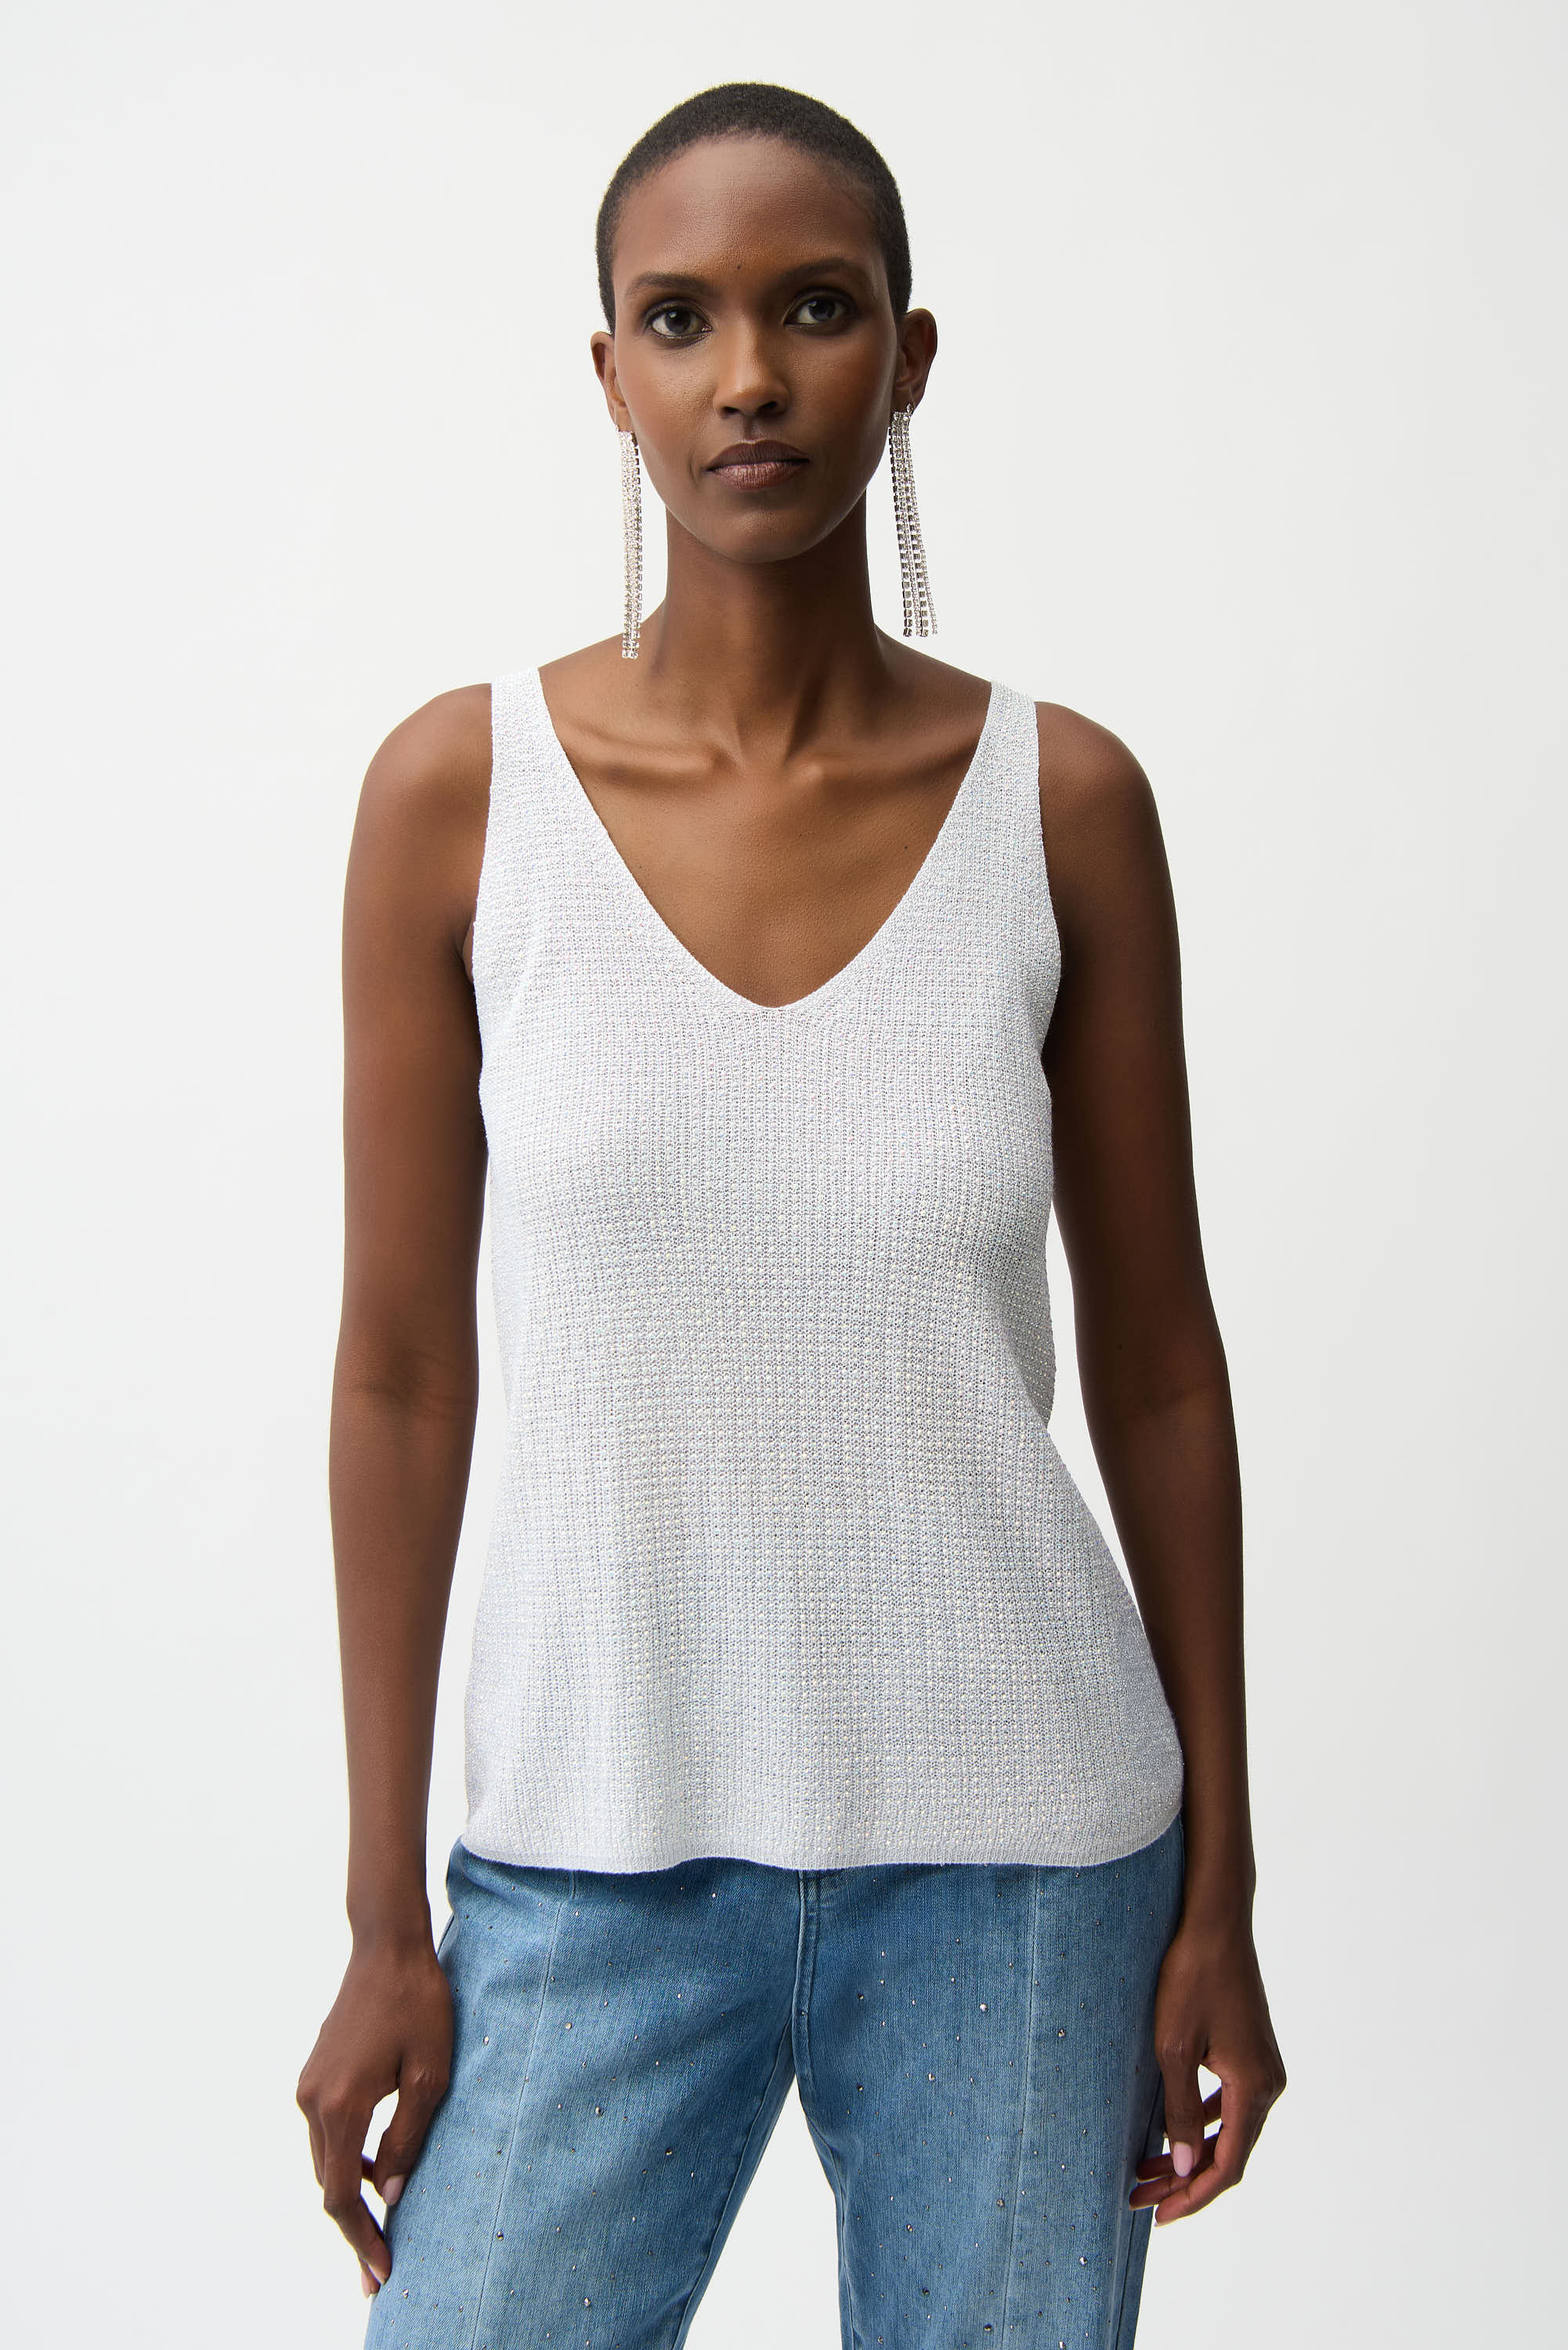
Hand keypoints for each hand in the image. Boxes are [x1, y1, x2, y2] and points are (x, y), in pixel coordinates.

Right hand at [296, 1935, 453, 2295]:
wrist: (387, 1947)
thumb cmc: (418, 2005)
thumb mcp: (428, 2076)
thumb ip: (405, 2140)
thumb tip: (387, 2195)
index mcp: (340, 2105)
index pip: (338, 2195)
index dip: (359, 2239)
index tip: (379, 2272)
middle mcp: (313, 2100)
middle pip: (325, 2183)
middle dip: (353, 2227)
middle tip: (380, 2266)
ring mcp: (308, 2085)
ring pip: (323, 2158)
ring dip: (347, 2193)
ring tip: (378, 2226)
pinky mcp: (314, 2073)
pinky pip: (325, 2132)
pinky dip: (343, 2160)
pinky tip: (371, 2169)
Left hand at [1130, 1908, 1285, 2225]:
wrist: (1215, 1922)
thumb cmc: (1191, 1978)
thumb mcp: (1175, 2048)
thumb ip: (1183, 2112)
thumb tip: (1188, 2168)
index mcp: (1254, 2088)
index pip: (1228, 2165)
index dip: (1194, 2196)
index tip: (1159, 2214)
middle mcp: (1268, 2084)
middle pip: (1229, 2152)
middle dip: (1185, 2179)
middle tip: (1140, 2197)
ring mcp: (1263, 2067)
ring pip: (1228, 2129)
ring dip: (1190, 2153)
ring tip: (1146, 2169)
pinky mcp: (1251, 2051)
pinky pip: (1229, 2104)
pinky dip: (1200, 2123)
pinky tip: (1170, 2130)